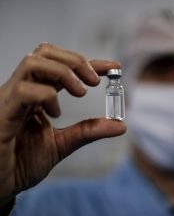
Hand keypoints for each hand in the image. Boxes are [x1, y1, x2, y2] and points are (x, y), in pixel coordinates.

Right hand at [0, 43, 125, 205]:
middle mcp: (22, 90)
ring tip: (82, 92)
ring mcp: (10, 98)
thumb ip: (88, 131)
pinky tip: (55, 113)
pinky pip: (24, 91)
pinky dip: (47, 96)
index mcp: (37, 95)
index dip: (90, 63)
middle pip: (45, 52)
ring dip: (64, 72)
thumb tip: (121, 125)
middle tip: (95, 81)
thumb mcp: (63, 144)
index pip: (63, 66)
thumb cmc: (21, 163)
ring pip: (33, 62)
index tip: (114, 67)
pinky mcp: (2, 111)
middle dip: (76, 61)